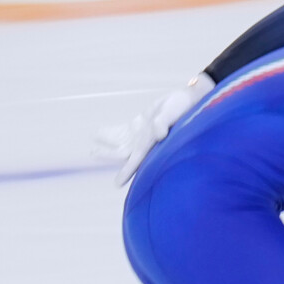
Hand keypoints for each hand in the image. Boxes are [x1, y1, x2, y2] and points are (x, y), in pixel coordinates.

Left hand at [97, 73, 212, 184]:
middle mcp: (146, 141)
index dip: (127, 172)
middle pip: (124, 152)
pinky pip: (123, 130)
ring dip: (108, 144)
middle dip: (108, 154)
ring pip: (121, 142)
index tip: (117, 184)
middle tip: (93, 153)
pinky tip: (101, 132)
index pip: (137, 160)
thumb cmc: (186, 107)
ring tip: (92, 149)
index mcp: (153, 143)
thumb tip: (160, 134)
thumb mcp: (175, 113)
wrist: (191, 99)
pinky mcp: (142, 123)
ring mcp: (143, 133)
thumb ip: (165, 123)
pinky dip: (112, 132)